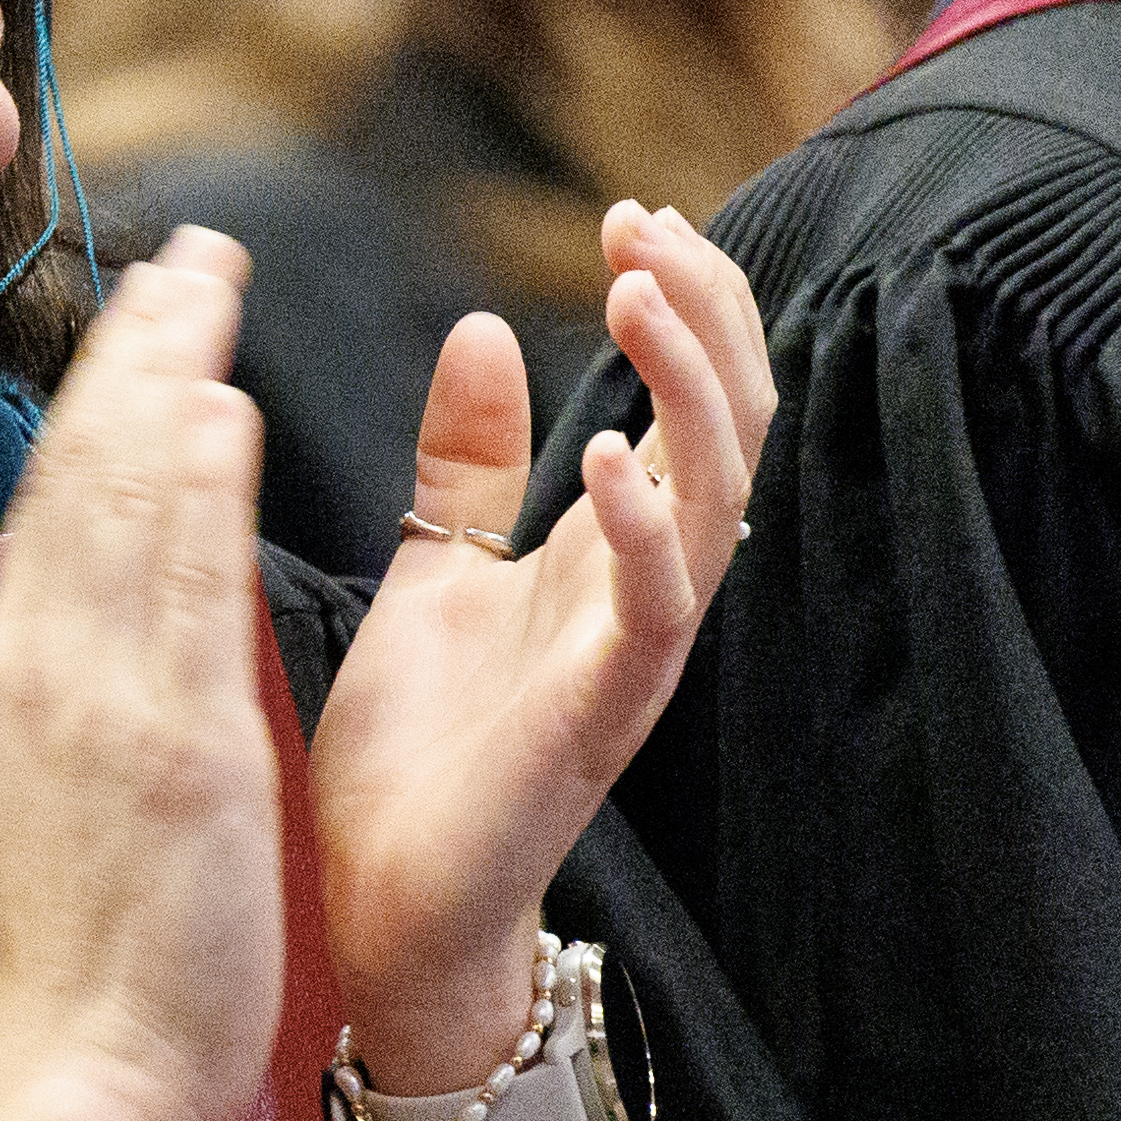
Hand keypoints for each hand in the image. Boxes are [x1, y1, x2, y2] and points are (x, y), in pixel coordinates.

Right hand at [0, 235, 284, 1120]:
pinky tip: (222, 410)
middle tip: (187, 252)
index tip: (146, 316)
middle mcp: (43, 669)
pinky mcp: (168, 744)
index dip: (101, 397)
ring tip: (207, 282)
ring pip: (120, 506)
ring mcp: (99, 702)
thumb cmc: (93, 948)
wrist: (89, 1063)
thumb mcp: (57, 787)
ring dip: (166, 381)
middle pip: (79, 474)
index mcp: (18, 678)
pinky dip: (193, 492)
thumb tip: (92, 604)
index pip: (56, 504)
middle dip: (134, 352)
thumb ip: (78, 688)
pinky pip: (178, 591)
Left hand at [313, 205, 771, 1077]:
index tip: (631, 212)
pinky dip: (643, 526)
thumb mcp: (435, 568)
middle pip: (734, 421)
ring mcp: (633, 651)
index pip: (694, 395)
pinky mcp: (600, 715)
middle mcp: (645, 589)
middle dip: (704, 310)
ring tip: (638, 292)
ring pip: (719, 494)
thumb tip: (484, 330)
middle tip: (643, 223)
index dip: (685, 298)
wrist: (386, 908)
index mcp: (614, 548)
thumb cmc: (421, 755)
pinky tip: (608, 455)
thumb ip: (469, 462)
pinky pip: (656, 610)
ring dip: (688, 383)